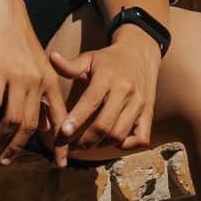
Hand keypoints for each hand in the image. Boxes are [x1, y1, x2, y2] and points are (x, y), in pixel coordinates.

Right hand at [0, 0, 71, 168]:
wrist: (3, 10)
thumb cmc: (18, 40)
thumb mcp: (38, 66)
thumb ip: (43, 96)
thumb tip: (45, 126)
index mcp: (49, 82)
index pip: (59, 119)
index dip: (61, 144)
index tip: (61, 165)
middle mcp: (37, 82)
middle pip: (30, 126)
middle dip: (18, 147)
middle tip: (7, 160)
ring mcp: (18, 77)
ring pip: (12, 120)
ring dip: (1, 138)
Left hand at [47, 26, 162, 160]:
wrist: (140, 54)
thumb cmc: (108, 60)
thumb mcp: (89, 58)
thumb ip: (70, 65)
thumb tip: (52, 58)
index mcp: (107, 77)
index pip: (91, 101)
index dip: (76, 118)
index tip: (63, 132)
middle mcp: (125, 91)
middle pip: (105, 125)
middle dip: (86, 140)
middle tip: (72, 146)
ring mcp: (139, 104)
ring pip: (119, 134)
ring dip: (101, 145)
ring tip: (87, 144)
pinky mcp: (149, 113)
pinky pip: (141, 138)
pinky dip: (127, 146)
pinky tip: (113, 141)